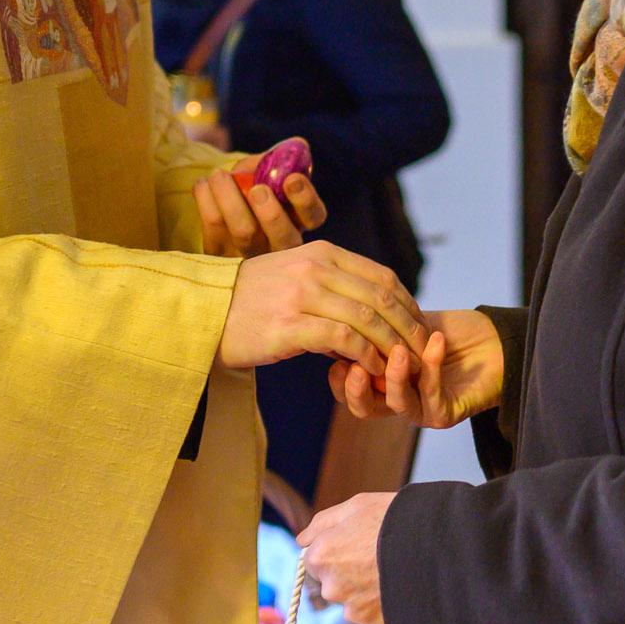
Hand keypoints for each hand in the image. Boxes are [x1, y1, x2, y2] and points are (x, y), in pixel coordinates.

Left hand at [194, 142, 325, 256]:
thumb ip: (283, 156)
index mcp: (301, 218)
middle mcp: (281, 244)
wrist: (223, 197)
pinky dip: (207, 203)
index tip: (291, 178)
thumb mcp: (270, 167)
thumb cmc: (254, 181)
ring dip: (231, 201)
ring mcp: (253, 253)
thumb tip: (297, 144)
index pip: (314, 215)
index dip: (305, 199)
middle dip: (271, 213)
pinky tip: (202, 184)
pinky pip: (214, 231)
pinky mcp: (222, 254)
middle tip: (257, 189)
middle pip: (283, 237)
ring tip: (219, 176)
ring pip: (245, 234)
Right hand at [217, 241, 428, 377]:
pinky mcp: (289, 326)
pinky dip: (366, 357)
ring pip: (368, 319)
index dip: (409, 305)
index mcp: (321, 252)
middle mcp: (314, 267)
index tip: (419, 329)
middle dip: (409, 329)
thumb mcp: (293, 274)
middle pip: (382, 298)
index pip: (382, 276)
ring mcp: (302, 295)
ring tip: (403, 368)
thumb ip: (332, 282)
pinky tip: (373, 371)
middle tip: (423, 354)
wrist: (202, 313)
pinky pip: (343, 340)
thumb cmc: (249, 300)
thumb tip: (370, 308)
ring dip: (393, 347)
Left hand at [298, 492, 394, 623]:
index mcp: (321, 557)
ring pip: (354, 602)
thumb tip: (302, 539)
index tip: (356, 544)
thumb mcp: (357, 506)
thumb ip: (323, 523)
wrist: (438, 549)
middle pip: (333, 583)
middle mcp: (332, 588)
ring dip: (368, 591)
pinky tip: (402, 589)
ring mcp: (354, 610)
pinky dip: (386, 606)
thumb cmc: (396, 520)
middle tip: (378, 557)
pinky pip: (376, 616)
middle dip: (350, 573)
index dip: (336, 549)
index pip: (314, 560)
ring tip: (395, 571)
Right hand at [330, 308, 503, 428]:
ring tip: (399, 351)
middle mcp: (397, 398)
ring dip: (395, 377)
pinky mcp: (445, 414)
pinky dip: (431, 366)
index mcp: (382, 380)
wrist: (493, 340)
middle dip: (354, 390)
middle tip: (354, 367)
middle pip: (363, 408)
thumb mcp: (406, 324)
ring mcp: (421, 409)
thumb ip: (378, 327)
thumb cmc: (450, 332)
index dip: (339, 377)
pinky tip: (435, 342)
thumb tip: (342, 319)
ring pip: (396, 403)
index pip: (349, 388)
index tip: (338, 351)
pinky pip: (432, 395)